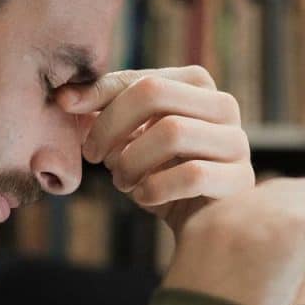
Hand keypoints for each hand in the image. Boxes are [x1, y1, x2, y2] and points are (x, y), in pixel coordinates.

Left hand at [57, 66, 253, 233]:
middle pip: (155, 94)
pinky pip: (191, 175)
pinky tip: (145, 198)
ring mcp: (237, 142)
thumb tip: (65, 98)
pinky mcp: (240, 180)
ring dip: (132, 162)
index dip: (99, 93)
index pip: (141, 77)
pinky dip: (156, 188)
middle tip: (94, 155)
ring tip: (122, 182)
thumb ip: (107, 112)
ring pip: (172, 132)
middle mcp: (224, 106)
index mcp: (197, 86)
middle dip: (112, 124)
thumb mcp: (131, 139)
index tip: (65, 106)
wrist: (200, 227)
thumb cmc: (161, 176)